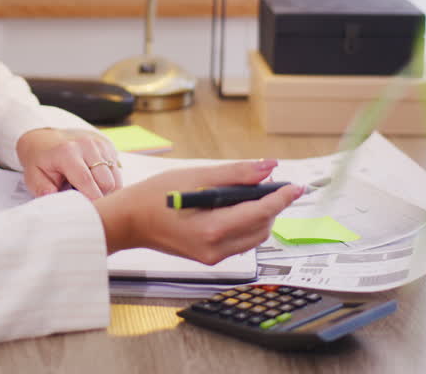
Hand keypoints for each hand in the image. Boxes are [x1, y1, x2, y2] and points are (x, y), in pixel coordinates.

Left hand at [16, 128, 121, 199]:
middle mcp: (87, 145)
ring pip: (115, 179)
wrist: (46, 138)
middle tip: (86, 203)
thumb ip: (44, 190)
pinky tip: (95, 182)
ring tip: (89, 192)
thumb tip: (58, 204)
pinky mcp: (108, 146)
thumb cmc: (40, 161)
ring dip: (106, 190)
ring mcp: (100, 144)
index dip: (91, 201)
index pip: (86, 181)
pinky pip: (117, 172)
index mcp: (67, 152)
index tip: (88, 215)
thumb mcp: (33, 176)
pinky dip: (109, 181)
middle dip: (99, 198)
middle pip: (107, 182)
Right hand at [91, 159, 300, 265]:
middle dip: (270, 206)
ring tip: (250, 194)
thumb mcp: (196, 176)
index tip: (296, 186)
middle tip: (269, 184)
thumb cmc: (154, 196)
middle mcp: (215, 248)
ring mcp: (212, 257)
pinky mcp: (209, 258)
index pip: (260, 213)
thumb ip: (236, 174)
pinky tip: (234, 208)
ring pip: (254, 237)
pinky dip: (245, 224)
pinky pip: (240, 242)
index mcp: (212, 228)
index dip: (282, 198)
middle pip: (262, 227)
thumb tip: (268, 167)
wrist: (128, 221)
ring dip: (259, 216)